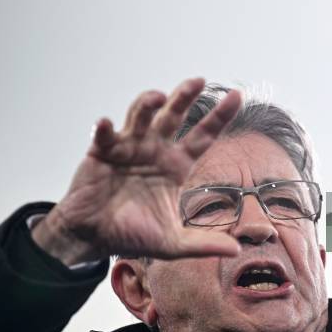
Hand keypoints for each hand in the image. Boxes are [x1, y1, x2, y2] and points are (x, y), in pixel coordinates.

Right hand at [31, 78, 241, 265]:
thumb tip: (236, 251)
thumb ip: (203, 244)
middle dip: (185, 97)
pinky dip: (104, 128)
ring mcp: (129, 147)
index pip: (203, 136)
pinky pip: (104, 135)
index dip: (219, 117)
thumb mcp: (173, 243)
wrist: (94, 237)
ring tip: (158, 97)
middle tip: (199, 81)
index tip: (237, 96)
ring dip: (147, 104)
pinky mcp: (101, 152)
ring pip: (141, 116)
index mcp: (176, 165)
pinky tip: (106, 124)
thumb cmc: (133, 234)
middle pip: (173, 116)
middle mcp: (155, 150)